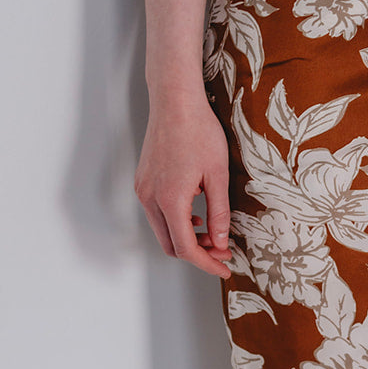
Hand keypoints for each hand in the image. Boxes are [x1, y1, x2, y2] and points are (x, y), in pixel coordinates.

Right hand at [134, 90, 232, 277]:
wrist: (175, 101)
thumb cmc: (199, 131)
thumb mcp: (218, 174)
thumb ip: (219, 213)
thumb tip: (221, 242)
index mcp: (170, 199)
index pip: (186, 248)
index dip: (207, 263)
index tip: (225, 267)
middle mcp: (150, 198)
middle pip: (171, 245)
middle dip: (197, 253)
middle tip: (222, 250)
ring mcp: (143, 189)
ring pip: (163, 231)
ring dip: (186, 238)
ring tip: (213, 232)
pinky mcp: (143, 181)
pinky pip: (157, 214)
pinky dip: (176, 222)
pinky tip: (195, 214)